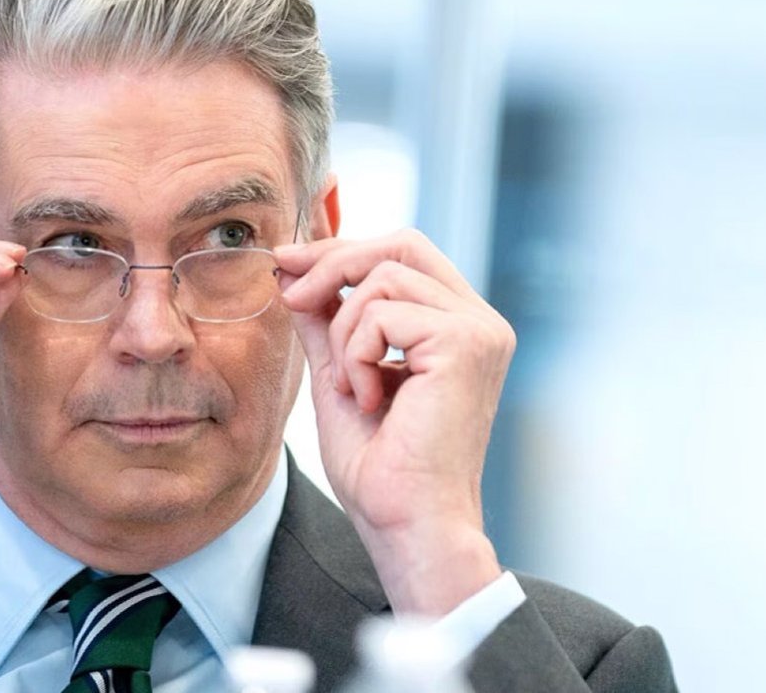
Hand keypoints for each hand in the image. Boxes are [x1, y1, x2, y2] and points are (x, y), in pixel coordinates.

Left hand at [275, 231, 514, 615]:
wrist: (405, 523)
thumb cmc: (381, 469)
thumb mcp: (340, 376)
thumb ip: (326, 325)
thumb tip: (295, 276)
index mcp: (459, 327)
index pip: (403, 253)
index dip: (341, 250)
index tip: (285, 261)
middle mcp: (480, 322)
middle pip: (401, 243)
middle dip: (333, 261)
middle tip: (287, 292)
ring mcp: (479, 330)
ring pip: (382, 278)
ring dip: (342, 332)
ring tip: (349, 387)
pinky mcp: (465, 344)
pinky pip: (381, 314)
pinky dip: (356, 356)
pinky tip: (368, 400)